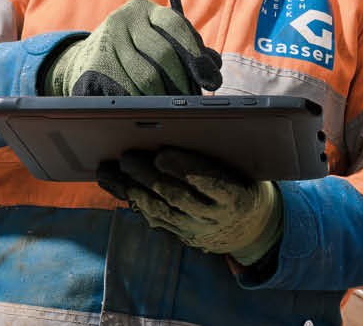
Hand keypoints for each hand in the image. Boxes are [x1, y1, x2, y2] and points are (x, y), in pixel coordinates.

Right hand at [41, 0, 222, 96]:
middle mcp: (125, 18)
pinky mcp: (94, 62)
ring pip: (145, 76)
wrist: (83, 58)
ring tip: (173, 109)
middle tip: (191, 101)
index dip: (197, 54)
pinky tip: (148, 109)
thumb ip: (186, 47)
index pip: (177, 25)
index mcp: (147, 9)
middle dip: (182, 82)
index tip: (211, 81)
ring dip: (163, 97)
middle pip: (163, 53)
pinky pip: (125, 89)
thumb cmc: (133, 50)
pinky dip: (140, 102)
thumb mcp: (156, 39)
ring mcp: (107, 39)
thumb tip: (215, 67)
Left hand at [97, 148, 282, 265]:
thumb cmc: (245, 183)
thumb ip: (223, 151)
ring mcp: (195, 230)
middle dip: (147, 175)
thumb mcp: (246, 168)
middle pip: (176, 195)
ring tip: (110, 170)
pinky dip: (133, 202)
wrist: (251, 227)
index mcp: (236, 196)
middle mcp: (214, 217)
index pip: (209, 181)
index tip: (162, 154)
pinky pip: (154, 220)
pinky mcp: (181, 236)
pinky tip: (118, 185)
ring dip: (132, 188)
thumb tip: (189, 125)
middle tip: (127, 156)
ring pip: (159, 210)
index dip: (184, 168)